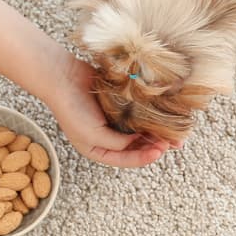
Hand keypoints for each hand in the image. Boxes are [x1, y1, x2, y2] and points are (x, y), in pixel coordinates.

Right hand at [42, 49, 172, 167]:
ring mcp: (114, 119)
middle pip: (136, 146)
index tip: (160, 150)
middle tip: (172, 142)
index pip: (126, 159)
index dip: (145, 157)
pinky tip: (161, 113)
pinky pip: (137, 111)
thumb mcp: (92, 136)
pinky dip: (149, 114)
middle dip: (154, 145)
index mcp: (98, 150)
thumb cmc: (71, 109)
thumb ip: (116, 144)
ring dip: (155, 131)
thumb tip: (139, 142)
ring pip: (139, 129)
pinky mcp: (119, 103)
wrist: (62, 76)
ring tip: (173, 131)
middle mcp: (107, 137)